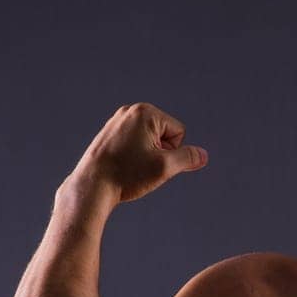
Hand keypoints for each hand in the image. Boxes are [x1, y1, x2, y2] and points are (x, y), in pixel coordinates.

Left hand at [64, 102, 208, 204]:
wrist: (92, 185)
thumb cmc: (127, 174)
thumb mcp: (165, 168)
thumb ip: (188, 158)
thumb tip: (203, 155)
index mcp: (145, 112)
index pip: (178, 132)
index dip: (172, 153)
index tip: (151, 162)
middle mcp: (130, 111)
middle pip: (164, 135)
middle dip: (160, 153)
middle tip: (140, 166)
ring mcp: (117, 121)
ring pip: (149, 141)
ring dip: (147, 156)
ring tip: (129, 167)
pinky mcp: (109, 133)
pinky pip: (135, 144)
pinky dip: (133, 157)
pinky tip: (121, 166)